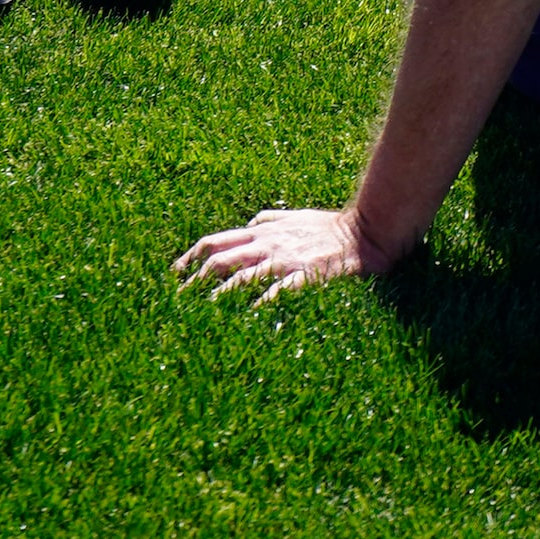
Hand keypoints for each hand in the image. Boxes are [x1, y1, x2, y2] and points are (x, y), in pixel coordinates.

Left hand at [173, 206, 391, 302]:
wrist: (365, 233)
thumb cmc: (330, 228)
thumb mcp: (296, 216)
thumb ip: (271, 220)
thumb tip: (250, 224)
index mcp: (263, 233)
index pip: (215, 242)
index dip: (190, 257)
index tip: (174, 274)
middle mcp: (268, 246)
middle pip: (219, 261)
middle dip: (193, 281)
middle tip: (176, 302)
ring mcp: (284, 262)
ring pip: (240, 279)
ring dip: (216, 298)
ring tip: (199, 318)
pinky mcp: (303, 277)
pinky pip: (274, 294)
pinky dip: (256, 308)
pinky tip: (242, 322)